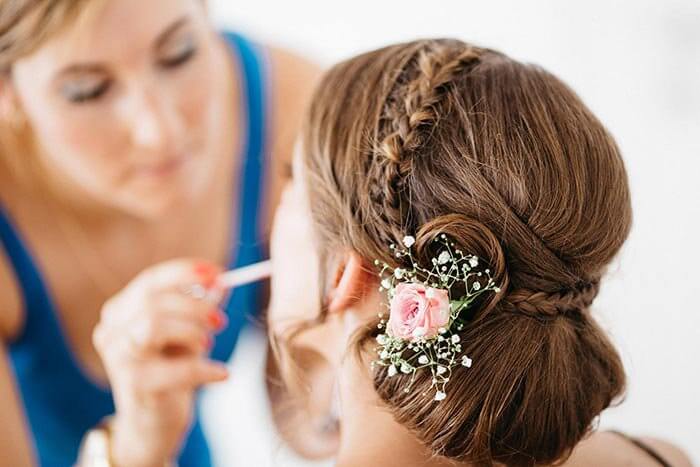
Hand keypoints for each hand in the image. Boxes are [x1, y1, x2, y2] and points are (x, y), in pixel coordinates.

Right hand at [93, 260, 228, 466]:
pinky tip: (222, 373)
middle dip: (193, 304)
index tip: (217, 273)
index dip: (184, 273)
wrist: (154, 423)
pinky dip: (205, 368)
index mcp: (120, 312)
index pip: (150, 281)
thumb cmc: (170, 371)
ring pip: (154, 326)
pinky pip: (175, 369)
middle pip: (152, 301)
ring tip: (209, 343)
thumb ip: (200, 305)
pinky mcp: (135, 387)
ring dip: (191, 330)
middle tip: (220, 319)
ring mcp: (119, 359)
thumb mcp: (187, 332)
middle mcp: (112, 332)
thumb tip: (221, 281)